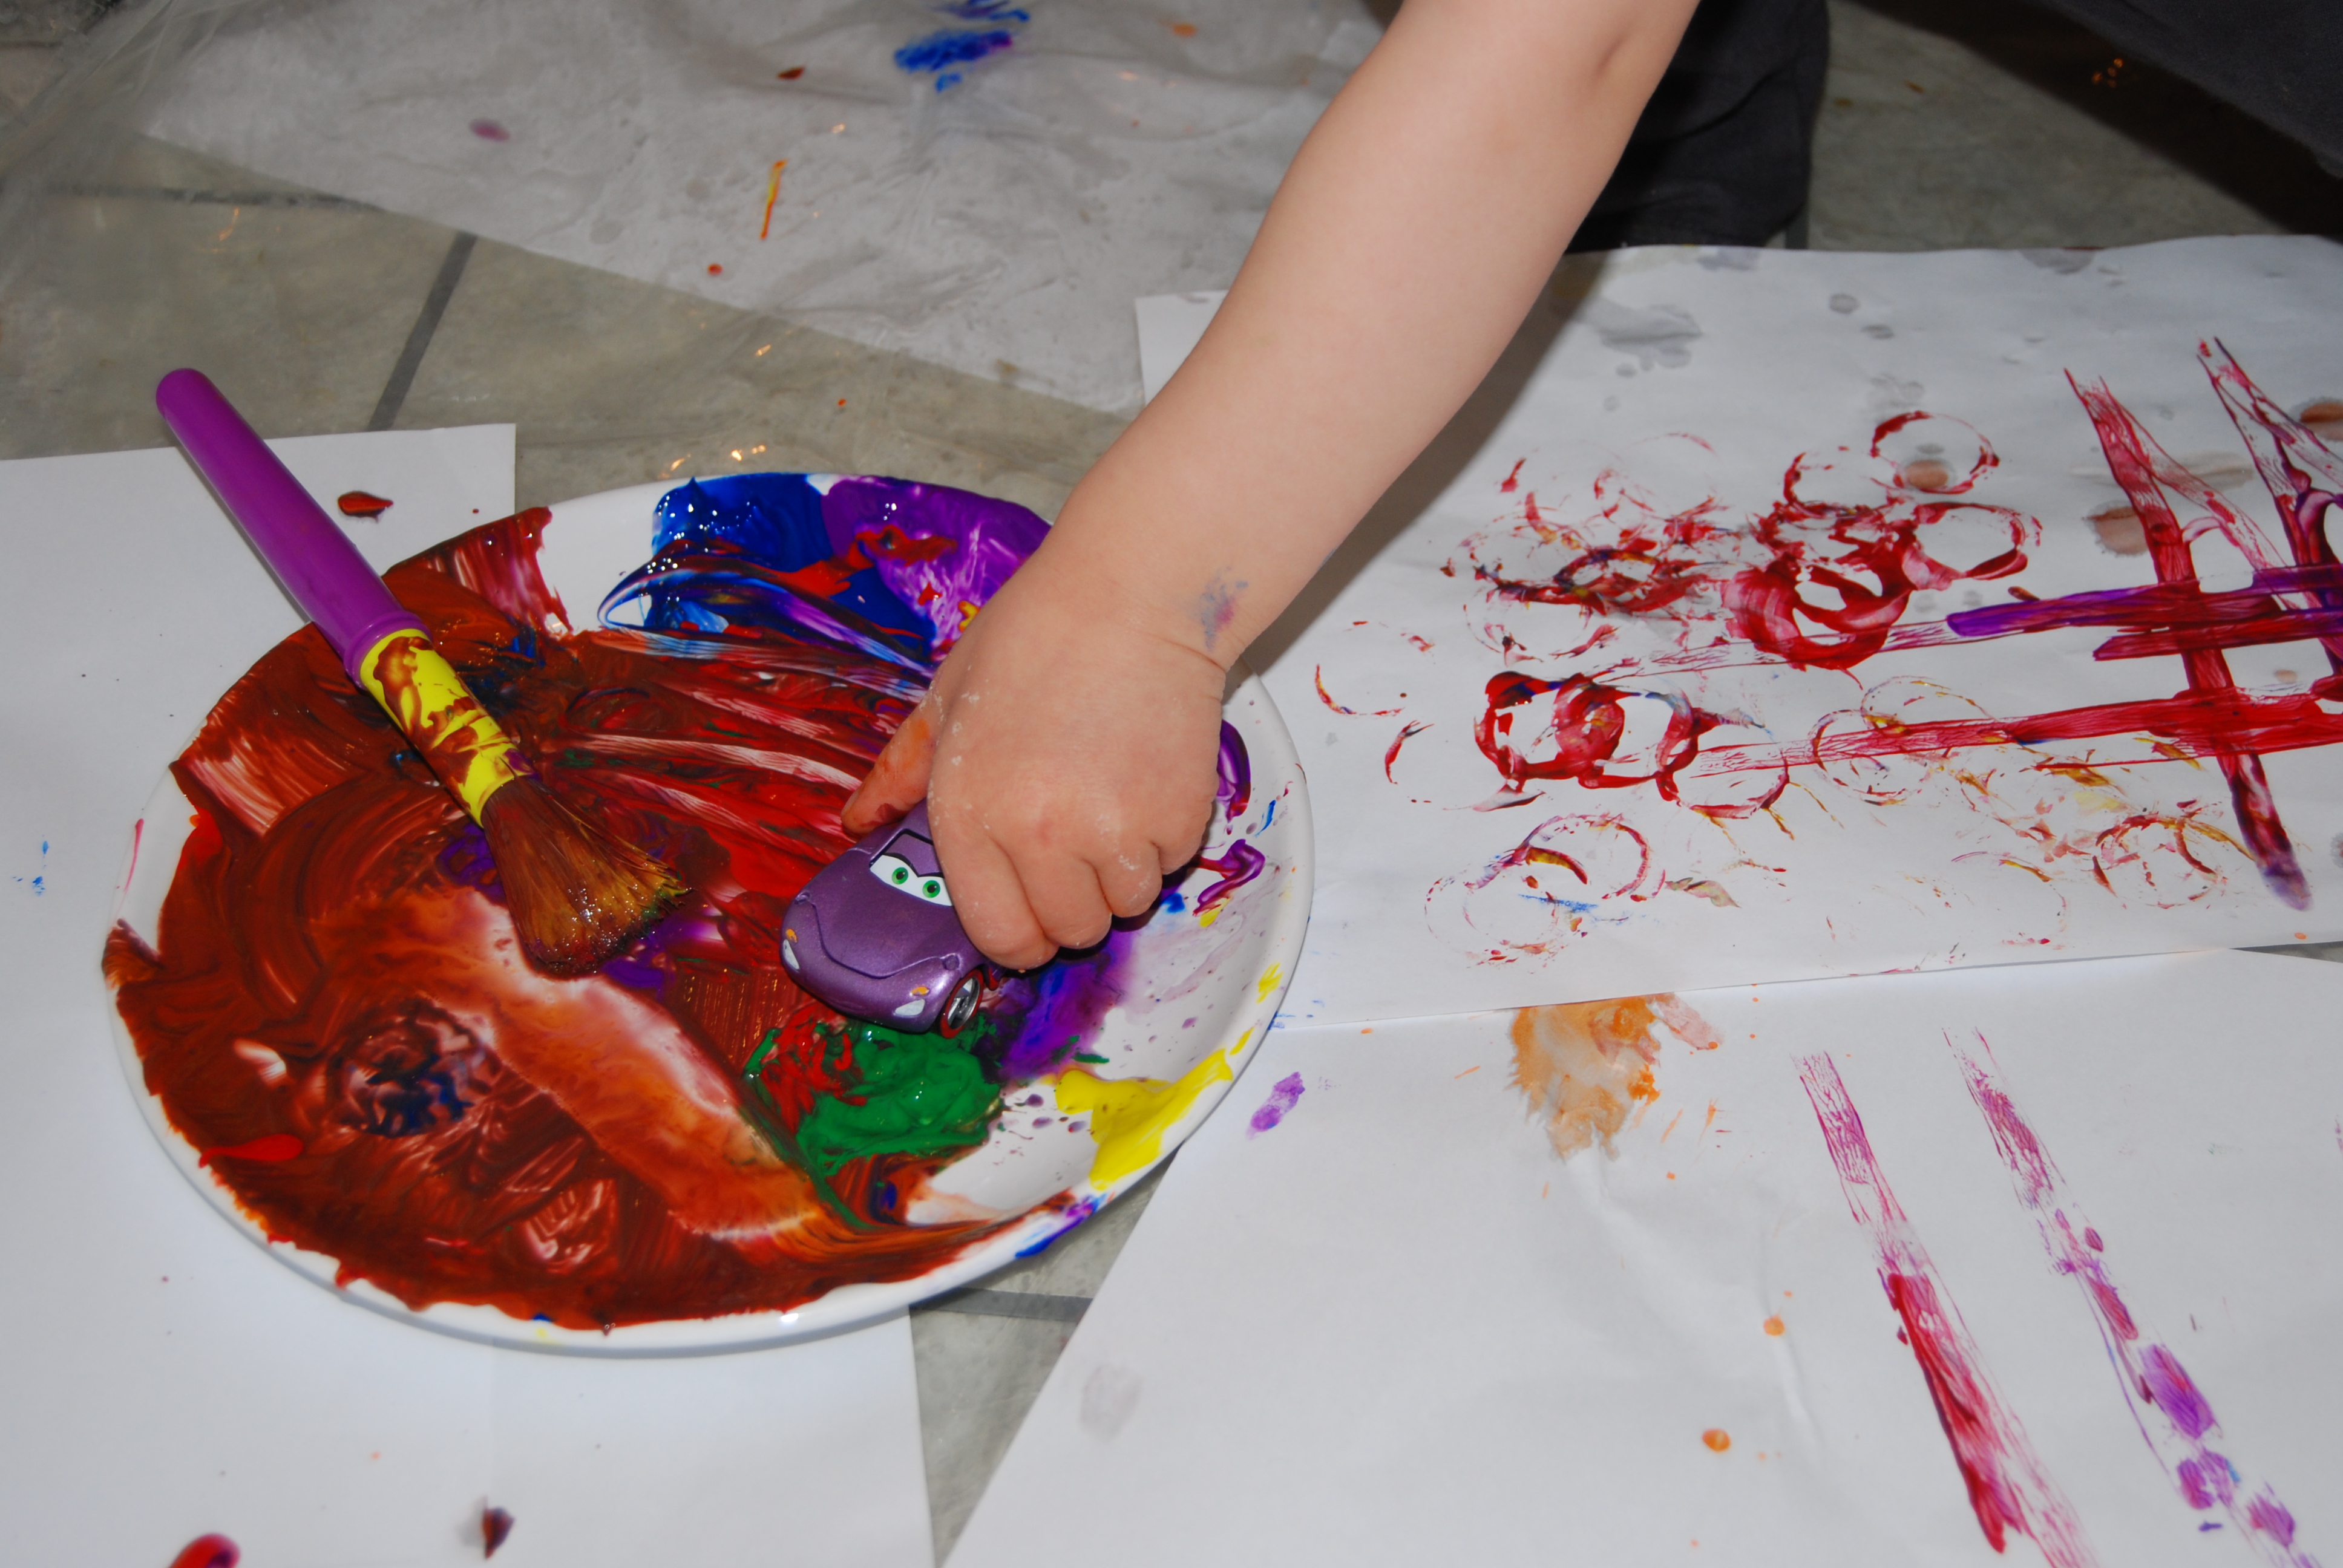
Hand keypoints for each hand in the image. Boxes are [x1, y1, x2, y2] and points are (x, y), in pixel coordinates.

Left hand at [841, 548, 1228, 969]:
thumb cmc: (1034, 638)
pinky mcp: (1178, 816)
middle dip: (1072, 904)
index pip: (998, 934)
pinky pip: (1169, 865)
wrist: (1131, 595)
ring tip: (1112, 803)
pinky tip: (1145, 778)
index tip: (1030, 915)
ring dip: (1120, 873)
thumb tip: (859, 822)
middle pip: (1069, 933)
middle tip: (1075, 846)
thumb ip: (902, 772)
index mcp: (971, 814)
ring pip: (1125, 906)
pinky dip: (1161, 838)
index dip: (1017, 936)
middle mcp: (1039, 836)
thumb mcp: (947, 700)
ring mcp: (1113, 831)